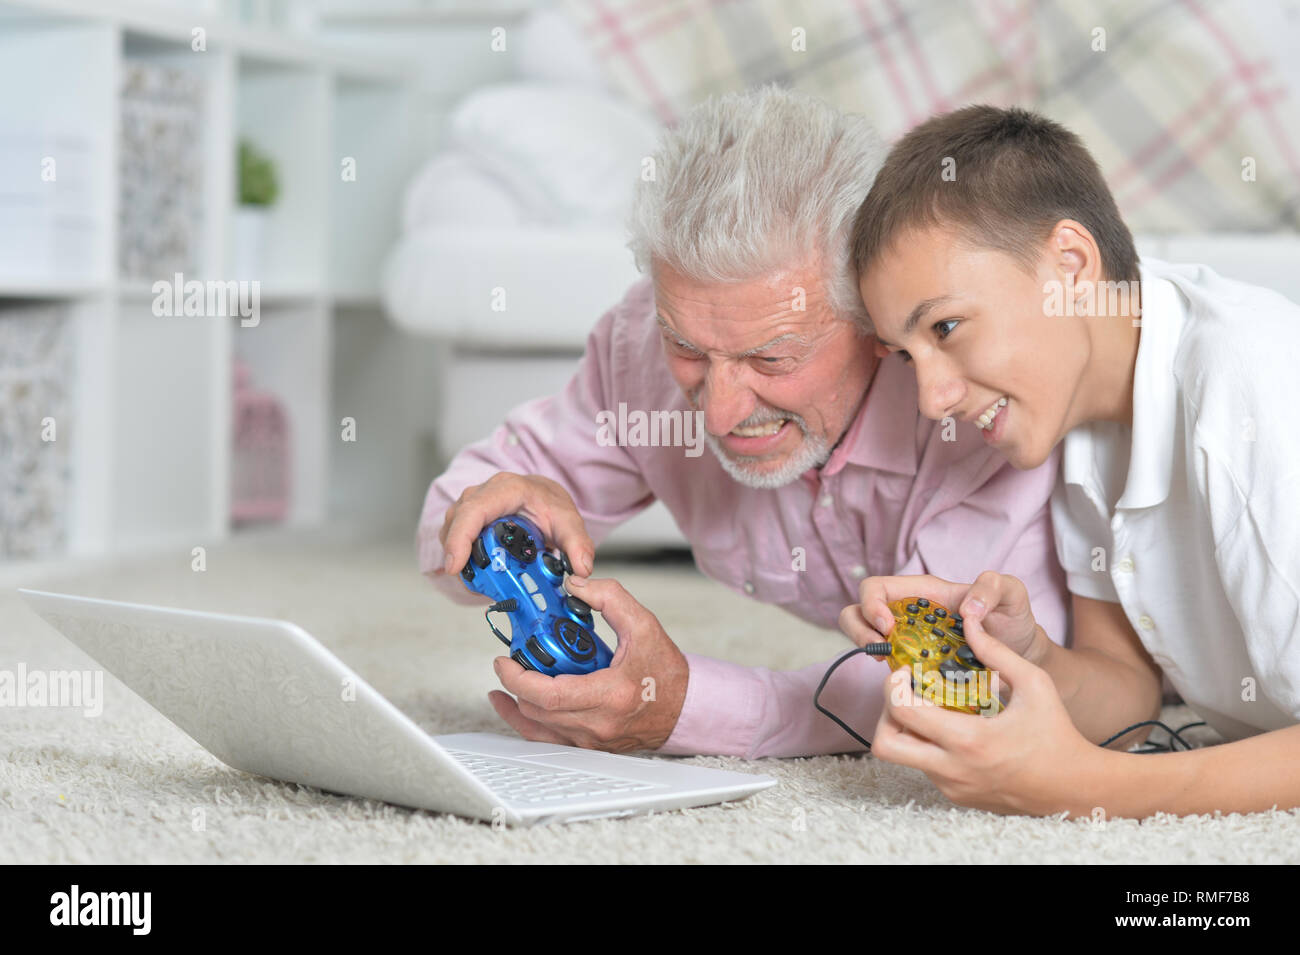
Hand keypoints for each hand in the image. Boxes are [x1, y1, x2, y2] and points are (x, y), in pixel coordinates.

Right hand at [438, 472, 594, 577]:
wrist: (544, 497)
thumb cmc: (550, 505)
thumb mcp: (569, 523)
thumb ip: (578, 545)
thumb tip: (581, 570)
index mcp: (507, 489)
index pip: (475, 510)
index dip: (461, 537)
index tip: (456, 565)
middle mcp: (483, 493)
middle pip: (456, 522)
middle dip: (456, 553)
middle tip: (470, 581)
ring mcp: (470, 504)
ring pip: (450, 530)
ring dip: (459, 557)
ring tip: (479, 579)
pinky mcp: (465, 517)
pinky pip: (453, 537)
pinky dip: (461, 556)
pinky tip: (477, 572)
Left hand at [487, 576, 689, 751]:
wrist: (685, 708)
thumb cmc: (666, 673)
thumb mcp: (643, 625)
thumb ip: (609, 598)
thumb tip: (574, 586)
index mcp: (610, 695)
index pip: (549, 696)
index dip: (518, 679)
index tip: (505, 661)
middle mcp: (598, 724)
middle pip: (537, 711)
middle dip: (513, 687)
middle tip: (508, 663)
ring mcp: (592, 739)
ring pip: (537, 730)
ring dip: (515, 707)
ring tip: (502, 688)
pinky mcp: (590, 746)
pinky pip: (549, 740)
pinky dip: (528, 724)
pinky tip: (517, 709)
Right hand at [838, 571, 1048, 663]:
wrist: (1023, 657)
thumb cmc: (1012, 619)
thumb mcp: (1012, 594)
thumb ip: (992, 587)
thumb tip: (966, 609)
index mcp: (922, 593)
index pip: (876, 588)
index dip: (871, 604)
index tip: (888, 626)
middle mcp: (907, 616)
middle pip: (857, 613)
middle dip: (858, 630)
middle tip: (880, 650)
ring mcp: (908, 643)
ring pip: (866, 639)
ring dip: (867, 649)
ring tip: (887, 663)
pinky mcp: (914, 669)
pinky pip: (889, 671)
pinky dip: (890, 678)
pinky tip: (907, 684)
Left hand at [870, 612, 1104, 815]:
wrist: (1075, 788)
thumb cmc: (1056, 733)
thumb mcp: (1034, 684)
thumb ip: (996, 652)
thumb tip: (969, 622)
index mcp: (969, 740)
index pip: (901, 711)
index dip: (892, 685)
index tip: (906, 670)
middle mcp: (952, 769)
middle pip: (884, 745)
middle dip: (884, 714)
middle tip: (905, 694)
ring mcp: (951, 787)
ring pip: (903, 756)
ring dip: (906, 729)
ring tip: (929, 706)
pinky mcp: (955, 797)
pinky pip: (924, 767)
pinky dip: (926, 745)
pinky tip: (949, 727)